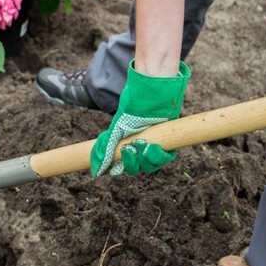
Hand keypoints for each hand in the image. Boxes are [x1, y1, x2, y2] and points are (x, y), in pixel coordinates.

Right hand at [90, 59, 189, 177]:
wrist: (149, 95)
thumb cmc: (132, 110)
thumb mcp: (115, 129)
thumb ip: (105, 149)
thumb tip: (97, 171)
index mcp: (128, 146)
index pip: (124, 166)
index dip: (120, 169)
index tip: (115, 168)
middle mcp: (141, 148)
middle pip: (137, 168)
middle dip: (132, 163)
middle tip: (128, 149)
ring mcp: (155, 145)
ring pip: (151, 165)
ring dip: (144, 159)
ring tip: (140, 144)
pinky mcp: (168, 141)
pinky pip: (164, 158)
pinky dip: (157, 155)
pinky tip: (150, 146)